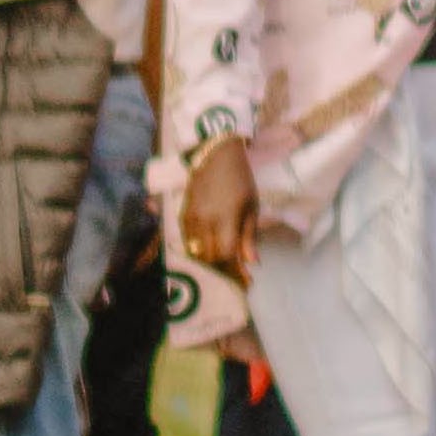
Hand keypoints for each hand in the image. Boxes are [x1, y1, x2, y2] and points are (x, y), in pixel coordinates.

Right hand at [181, 135, 257, 276]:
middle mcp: (205, 221)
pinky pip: (187, 241)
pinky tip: (210, 251)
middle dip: (224, 270)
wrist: (215, 155)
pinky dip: (198, 250)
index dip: (236, 271)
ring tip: (224, 265)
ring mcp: (191, 218)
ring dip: (210, 262)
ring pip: (196, 252)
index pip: (227, 255)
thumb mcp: (252, 206)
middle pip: (210, 257)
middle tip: (237, 274)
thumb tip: (252, 262)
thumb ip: (249, 236)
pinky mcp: (183, 214)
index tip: (246, 280)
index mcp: (226, 218)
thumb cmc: (240, 179)